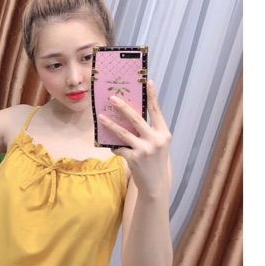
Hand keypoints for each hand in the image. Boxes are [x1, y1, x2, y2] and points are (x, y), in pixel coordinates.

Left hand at [97, 80, 171, 195]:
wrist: (155, 184)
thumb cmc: (155, 161)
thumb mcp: (158, 144)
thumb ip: (149, 131)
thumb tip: (129, 116)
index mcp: (163, 133)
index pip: (157, 111)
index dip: (152, 96)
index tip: (148, 81)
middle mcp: (155, 140)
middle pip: (137, 119)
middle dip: (123, 107)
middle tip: (112, 97)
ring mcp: (144, 149)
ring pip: (123, 133)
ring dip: (110, 124)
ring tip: (101, 117)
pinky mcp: (134, 159)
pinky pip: (118, 148)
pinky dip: (114, 146)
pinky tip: (111, 145)